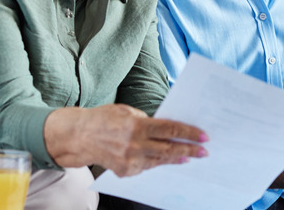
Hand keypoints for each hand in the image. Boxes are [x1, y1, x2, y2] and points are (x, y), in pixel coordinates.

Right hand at [44, 104, 207, 176]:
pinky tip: (168, 160)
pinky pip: (147, 167)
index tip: (203, 136)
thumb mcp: (127, 111)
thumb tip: (168, 127)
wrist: (79, 136)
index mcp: (136, 125)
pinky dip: (158, 162)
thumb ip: (147, 120)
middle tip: (204, 152)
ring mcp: (129, 161)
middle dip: (189, 150)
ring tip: (189, 156)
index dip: (189, 133)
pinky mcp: (125, 171)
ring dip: (177, 158)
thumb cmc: (104, 119)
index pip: (169, 129)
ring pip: (160, 161)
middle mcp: (134, 145)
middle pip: (169, 149)